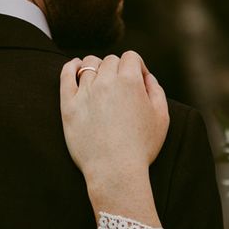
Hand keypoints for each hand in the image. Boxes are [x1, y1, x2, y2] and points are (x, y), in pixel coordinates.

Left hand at [60, 51, 169, 224]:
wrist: (115, 171)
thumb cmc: (142, 147)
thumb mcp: (162, 118)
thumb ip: (156, 91)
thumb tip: (147, 77)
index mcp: (130, 81)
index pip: (131, 57)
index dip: (137, 66)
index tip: (139, 80)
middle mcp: (106, 81)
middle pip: (110, 60)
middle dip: (119, 69)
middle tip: (122, 87)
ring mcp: (85, 92)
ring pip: (89, 64)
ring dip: (97, 68)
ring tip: (101, 80)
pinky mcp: (68, 105)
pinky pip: (66, 75)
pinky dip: (71, 67)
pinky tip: (75, 67)